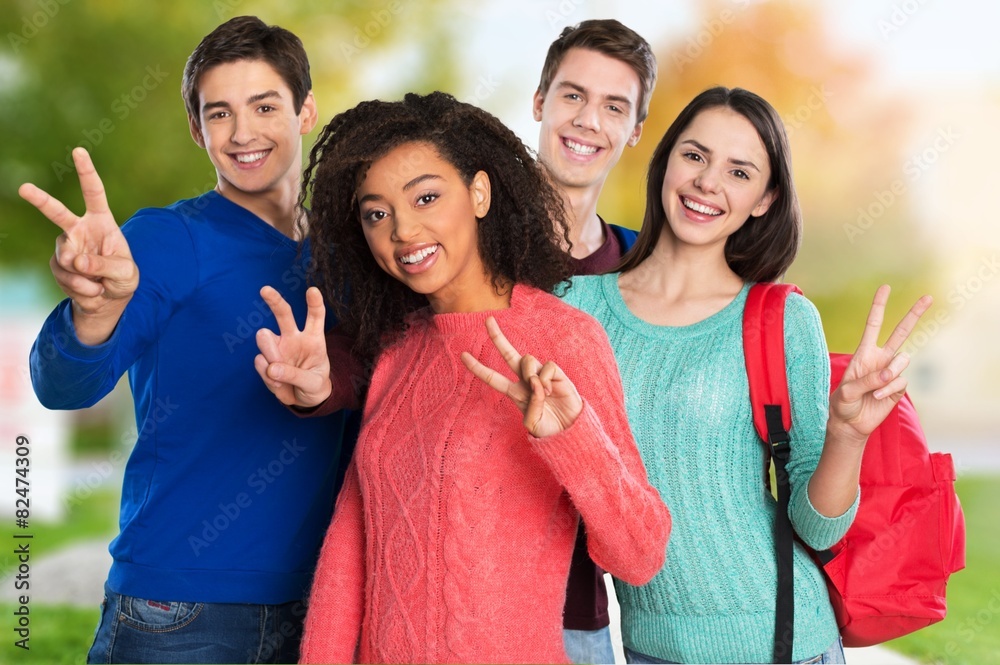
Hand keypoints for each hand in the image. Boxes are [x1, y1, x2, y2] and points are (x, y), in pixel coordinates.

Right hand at [19, 148, 137, 315]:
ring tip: (99, 284)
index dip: (86, 172)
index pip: (94, 193)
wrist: (109, 300)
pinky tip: (91, 289)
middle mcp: (79, 229)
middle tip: (23, 188)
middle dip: (40, 200)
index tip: (79, 151)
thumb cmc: (122, 278)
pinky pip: (65, 276)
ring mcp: (65, 246)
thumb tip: (75, 260)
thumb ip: (104, 265)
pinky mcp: (57, 265)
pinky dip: (81, 288)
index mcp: (101, 221)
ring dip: (85, 277)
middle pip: (56, 212)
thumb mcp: (125, 272)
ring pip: (66, 258)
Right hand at [255, 286, 332, 407]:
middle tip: (265, 290)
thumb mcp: (314, 384)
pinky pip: (260, 362)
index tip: (312, 290)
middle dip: (274, 301)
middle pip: (284, 314)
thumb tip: (272, 368)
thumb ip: (296, 375)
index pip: (315, 317)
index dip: (314, 303)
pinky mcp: (265, 360)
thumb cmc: (315, 385)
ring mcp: (278, 348)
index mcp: (313, 339)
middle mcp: (294, 338)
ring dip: (270, 354)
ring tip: (279, 373)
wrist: (303, 400)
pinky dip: (267, 376)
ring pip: (264, 337)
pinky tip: (278, 382)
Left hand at [461, 317, 581, 437]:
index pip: (493, 378)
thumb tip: (535, 383)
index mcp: (515, 392)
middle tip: (487, 319)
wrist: (570, 429)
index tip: (462, 355)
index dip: (478, 368)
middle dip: (497, 337)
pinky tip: (552, 391)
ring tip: (542, 393)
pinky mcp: (556, 373)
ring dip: (530, 375)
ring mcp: (541, 374)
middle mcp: (526, 380)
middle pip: (508, 354)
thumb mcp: (533, 425)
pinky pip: (546, 366)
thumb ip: (531, 407)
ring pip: (527, 359)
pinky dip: (546, 379)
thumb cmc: (549, 429)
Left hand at [829, 285, 931, 443]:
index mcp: (864, 353)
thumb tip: (888, 374)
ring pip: (902, 360)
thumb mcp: (846, 391)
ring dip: (889, 374)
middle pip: (901, 332)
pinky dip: (888, 390)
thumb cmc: (843, 404)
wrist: (850, 423)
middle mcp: (880, 359)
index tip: (885, 288)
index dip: (879, 306)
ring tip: (874, 389)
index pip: (873, 325)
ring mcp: (891, 372)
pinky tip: (877, 398)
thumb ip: (865, 381)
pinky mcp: (899, 387)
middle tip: (928, 297)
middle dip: (914, 314)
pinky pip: (900, 382)